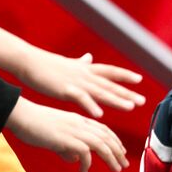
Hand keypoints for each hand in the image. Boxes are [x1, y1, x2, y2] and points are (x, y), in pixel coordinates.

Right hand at [7, 97, 127, 171]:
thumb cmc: (34, 125)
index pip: (103, 130)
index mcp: (79, 120)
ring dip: (111, 158)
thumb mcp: (56, 136)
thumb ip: (67, 147)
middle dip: (118, 152)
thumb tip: (75, 160)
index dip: (114, 141)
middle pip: (107, 137)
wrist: (22, 115)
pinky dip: (88, 163)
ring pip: (102, 144)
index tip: (121, 152)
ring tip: (116, 169)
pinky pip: (85, 153)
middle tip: (124, 165)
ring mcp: (74, 130)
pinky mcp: (67, 138)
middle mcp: (80, 124)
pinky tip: (84, 171)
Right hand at [15, 48, 144, 117]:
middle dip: (127, 93)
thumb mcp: (68, 63)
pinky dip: (91, 106)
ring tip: (130, 107)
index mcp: (85, 69)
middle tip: (142, 101)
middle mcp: (85, 74)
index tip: (139, 80)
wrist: (29, 62)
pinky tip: (100, 115)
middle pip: (110, 84)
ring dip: (115, 100)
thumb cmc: (46, 65)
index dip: (125, 75)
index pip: (110, 71)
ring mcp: (76, 81)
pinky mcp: (65, 89)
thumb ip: (81, 63)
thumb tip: (89, 57)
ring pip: (100, 91)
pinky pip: (81, 99)